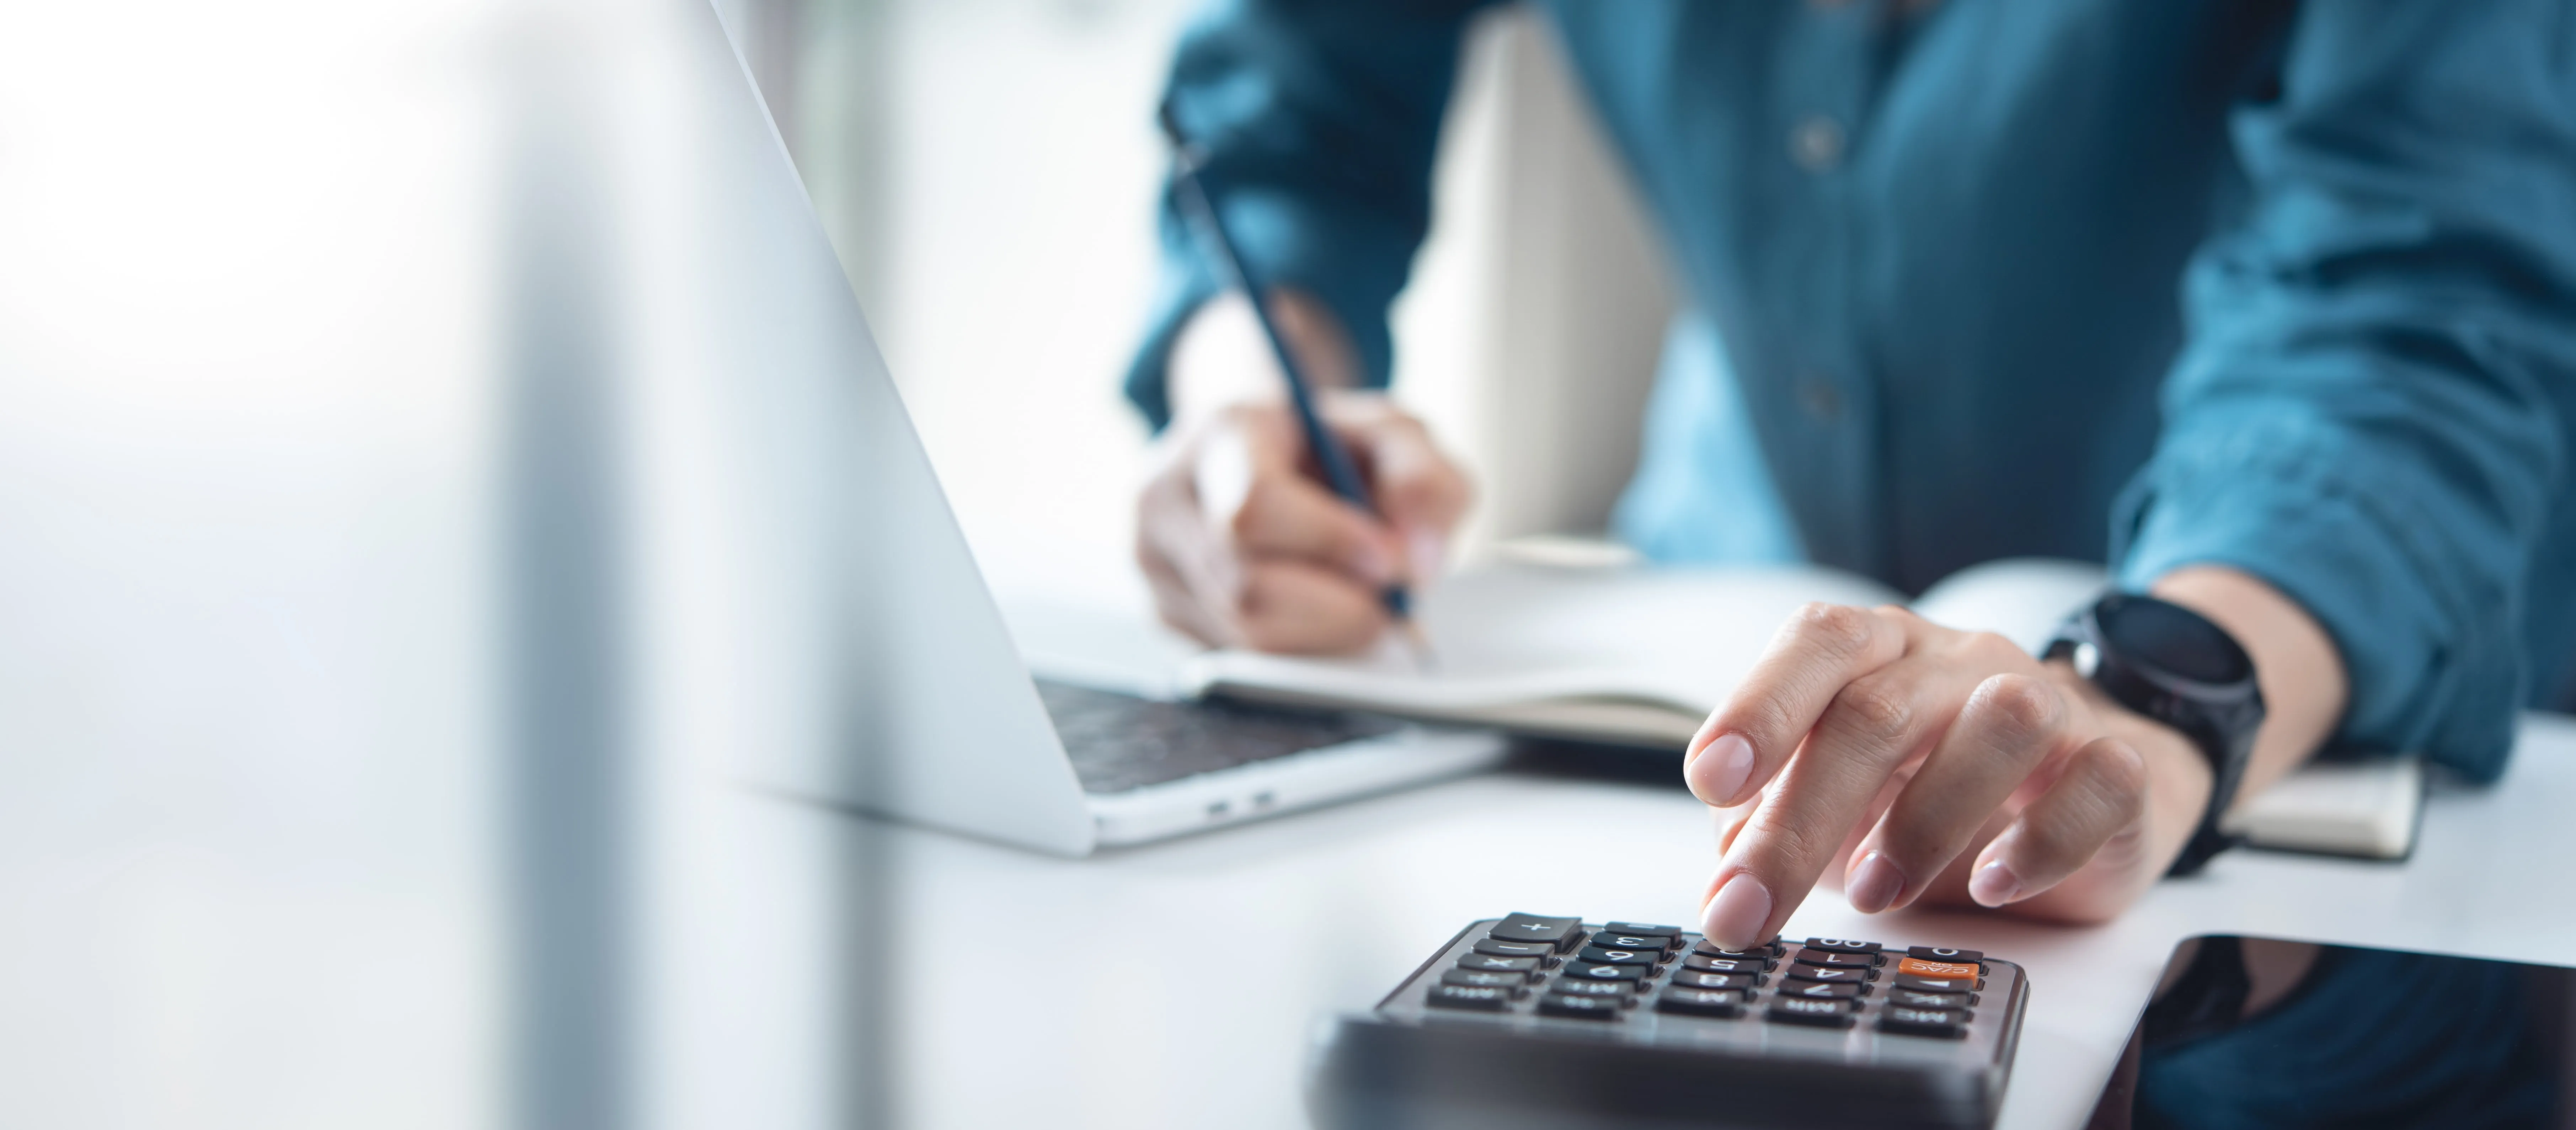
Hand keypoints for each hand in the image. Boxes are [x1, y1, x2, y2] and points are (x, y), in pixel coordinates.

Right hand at [1135, 294, 1469, 652]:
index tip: (1389, 560)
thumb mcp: (1394, 435)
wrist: (1263, 454)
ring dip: (1324, 635)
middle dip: (1337, 606)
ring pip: (1244, 636)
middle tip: (1389, 598)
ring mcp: (1154, 564)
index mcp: (1218, 435)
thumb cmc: (1328, 445)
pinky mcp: (1163, 615)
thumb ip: (1424, 482)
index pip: (1255, 506)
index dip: (1330, 543)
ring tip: (1358, 602)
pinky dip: (1298, 651)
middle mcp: (1165, 499)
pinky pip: (1238, 662)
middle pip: (1246, 587)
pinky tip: (1319, 614)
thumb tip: (1418, 564)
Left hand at [1682, 604, 2215, 949]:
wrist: (2082, 785)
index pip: (1817, 644)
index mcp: (1881, 652)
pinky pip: (2099, 781)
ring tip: (1875, 891)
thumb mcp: (1838, 797)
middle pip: (1878, 711)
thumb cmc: (1934, 786)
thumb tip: (1727, 859)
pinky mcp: (2120, 765)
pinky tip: (1993, 884)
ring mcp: (2051, 704)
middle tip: (1752, 904)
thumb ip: (1773, 811)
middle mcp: (1960, 662)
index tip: (1711, 779)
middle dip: (1803, 818)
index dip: (1759, 706)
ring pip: (2001, 722)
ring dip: (1925, 818)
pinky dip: (2043, 840)